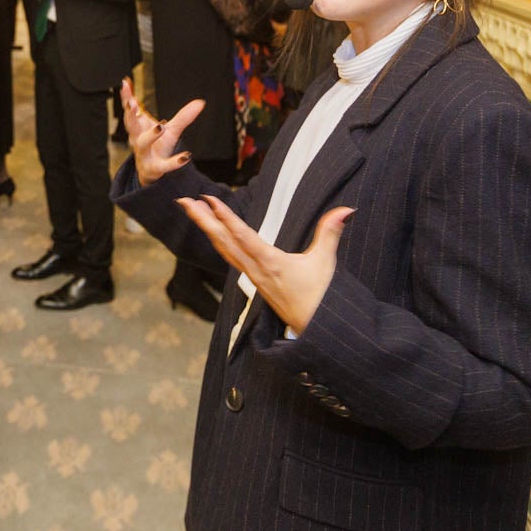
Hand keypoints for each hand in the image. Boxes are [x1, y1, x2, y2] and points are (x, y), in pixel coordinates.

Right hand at [120, 78, 200, 184]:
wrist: (150, 172)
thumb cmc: (158, 146)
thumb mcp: (172, 130)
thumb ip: (183, 116)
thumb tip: (200, 102)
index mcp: (139, 127)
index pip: (131, 110)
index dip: (127, 97)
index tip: (125, 84)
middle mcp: (137, 139)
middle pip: (131, 125)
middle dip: (130, 114)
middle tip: (132, 103)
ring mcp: (144, 154)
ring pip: (143, 144)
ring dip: (150, 135)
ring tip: (160, 127)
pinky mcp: (155, 168)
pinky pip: (164, 165)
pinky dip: (174, 162)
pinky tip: (186, 156)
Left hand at [177, 196, 354, 333]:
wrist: (316, 329)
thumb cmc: (320, 296)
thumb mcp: (326, 262)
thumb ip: (330, 233)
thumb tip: (346, 210)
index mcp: (270, 263)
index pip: (243, 236)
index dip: (225, 217)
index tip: (209, 201)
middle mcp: (256, 269)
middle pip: (223, 241)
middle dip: (203, 220)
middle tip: (184, 201)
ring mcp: (252, 276)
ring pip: (224, 249)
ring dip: (207, 228)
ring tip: (192, 210)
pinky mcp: (254, 280)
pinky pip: (230, 258)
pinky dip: (219, 242)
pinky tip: (213, 234)